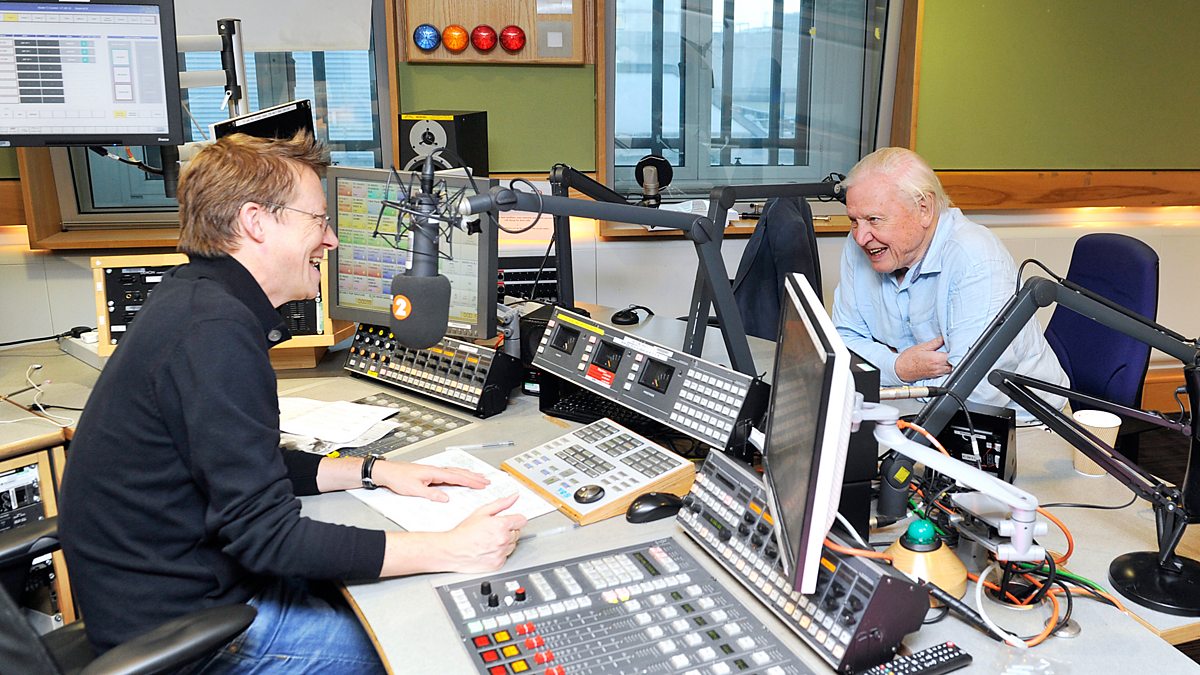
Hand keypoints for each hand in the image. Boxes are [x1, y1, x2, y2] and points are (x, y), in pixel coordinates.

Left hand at [372, 461, 489, 500]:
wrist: (386, 472)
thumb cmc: (397, 478)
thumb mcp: (414, 490)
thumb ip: (431, 494)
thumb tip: (445, 498)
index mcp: (434, 473)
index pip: (457, 477)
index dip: (471, 481)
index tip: (482, 484)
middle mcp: (435, 470)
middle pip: (459, 473)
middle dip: (474, 477)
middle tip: (486, 480)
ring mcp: (433, 471)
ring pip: (455, 472)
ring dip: (467, 474)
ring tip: (478, 477)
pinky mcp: (429, 473)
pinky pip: (448, 473)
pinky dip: (458, 474)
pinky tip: (459, 476)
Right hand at [442, 494, 528, 572]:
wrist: (452, 550)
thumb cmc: (464, 532)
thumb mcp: (481, 512)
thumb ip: (501, 504)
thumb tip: (514, 497)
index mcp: (501, 525)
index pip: (522, 520)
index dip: (514, 519)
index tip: (509, 521)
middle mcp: (504, 540)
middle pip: (517, 533)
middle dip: (508, 530)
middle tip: (493, 531)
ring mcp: (501, 553)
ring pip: (512, 545)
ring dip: (505, 542)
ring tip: (489, 540)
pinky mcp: (498, 564)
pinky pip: (505, 556)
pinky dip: (499, 553)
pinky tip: (488, 549)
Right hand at [894, 336, 951, 381]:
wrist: (900, 369)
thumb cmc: (909, 359)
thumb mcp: (922, 346)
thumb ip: (935, 342)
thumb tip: (944, 337)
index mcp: (936, 359)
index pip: (954, 356)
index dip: (957, 350)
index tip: (956, 346)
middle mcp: (938, 368)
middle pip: (955, 363)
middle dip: (956, 357)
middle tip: (954, 350)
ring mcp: (937, 373)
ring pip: (952, 369)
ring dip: (952, 363)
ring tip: (948, 355)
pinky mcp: (935, 376)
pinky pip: (946, 372)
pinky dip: (947, 367)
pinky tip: (943, 362)